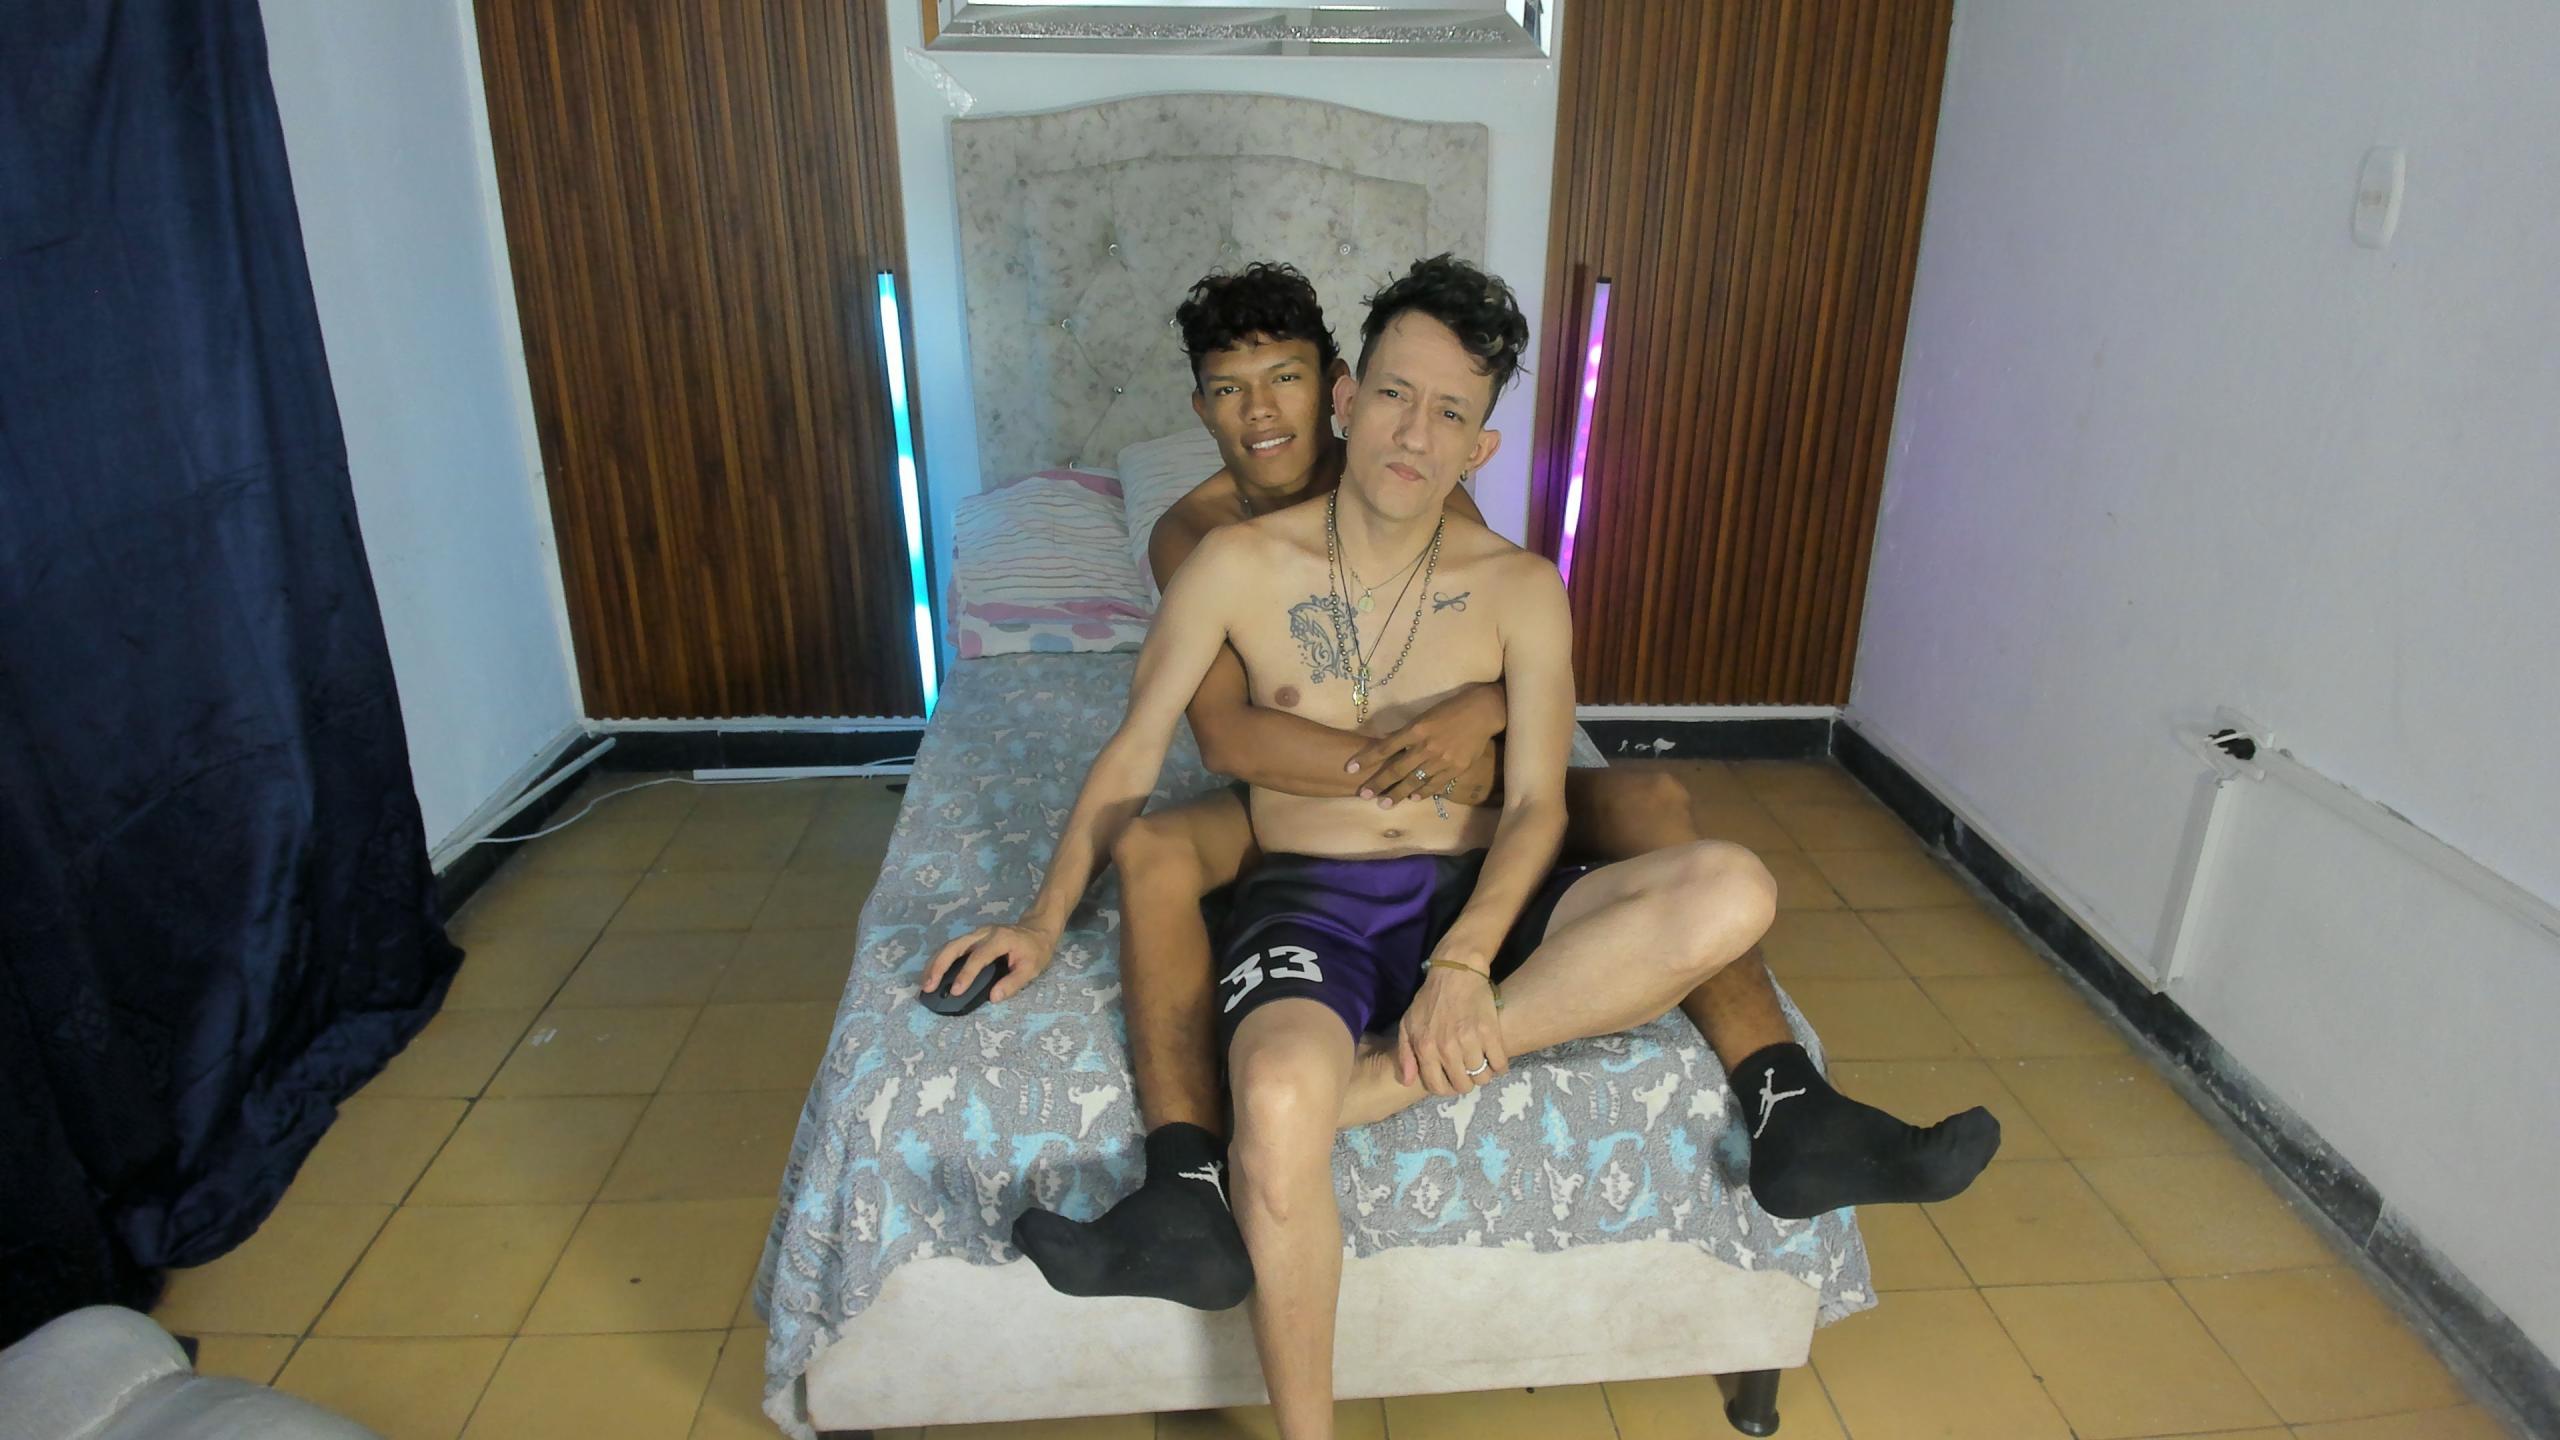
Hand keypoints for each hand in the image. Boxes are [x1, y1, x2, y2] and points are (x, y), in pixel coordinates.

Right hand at [923, 920, 1057, 1005]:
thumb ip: (1013, 983)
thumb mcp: (1031, 968)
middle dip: (939, 966)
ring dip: (935, 963)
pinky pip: (952, 946)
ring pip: (950, 945)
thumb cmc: (1036, 950)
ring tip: (925, 983)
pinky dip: (940, 959)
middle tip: (928, 986)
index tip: (955, 991)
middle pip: (956, 946)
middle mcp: (984, 933)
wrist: (1037, 929)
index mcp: (1000, 939)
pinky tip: (932, 973)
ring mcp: (976, 933)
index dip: (966, 974)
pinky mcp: (972, 938)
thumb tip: (993, 997)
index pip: (978, 957)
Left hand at [1347, 683, 1506, 805]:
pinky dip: (1422, 793)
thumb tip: (1389, 746)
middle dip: (1378, 783)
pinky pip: (1435, 785)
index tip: (1350, 769)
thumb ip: (1408, 733)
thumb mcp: (1425, 716)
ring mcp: (1442, 760)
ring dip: (1397, 794)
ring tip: (1383, 804)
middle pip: (1397, 769)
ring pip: (1414, 781)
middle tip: (1363, 794)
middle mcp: (1426, 746)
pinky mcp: (1456, 768)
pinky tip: (1412, 798)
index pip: (1385, 747)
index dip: (1367, 759)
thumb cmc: (1451, 710)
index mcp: (1416, 729)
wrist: (1482, 712)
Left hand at [1396, 945, 1507, 1096]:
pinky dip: (1499, 1065)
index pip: (1438, 1087)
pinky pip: (1500, 1063)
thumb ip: (1405, 1054)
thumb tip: (1408, 1081)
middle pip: (1463, 1085)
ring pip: (1482, 1077)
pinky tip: (1494, 1057)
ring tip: (1481, 1062)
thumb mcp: (1408, 1024)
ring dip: (1483, 1073)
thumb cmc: (1429, 999)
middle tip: (1467, 1069)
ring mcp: (1470, 1041)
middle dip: (1466, 1081)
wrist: (1455, 972)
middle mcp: (1447, 1049)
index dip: (1446, 1087)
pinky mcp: (1490, 1032)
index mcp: (1425, 1048)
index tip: (1452, 1079)